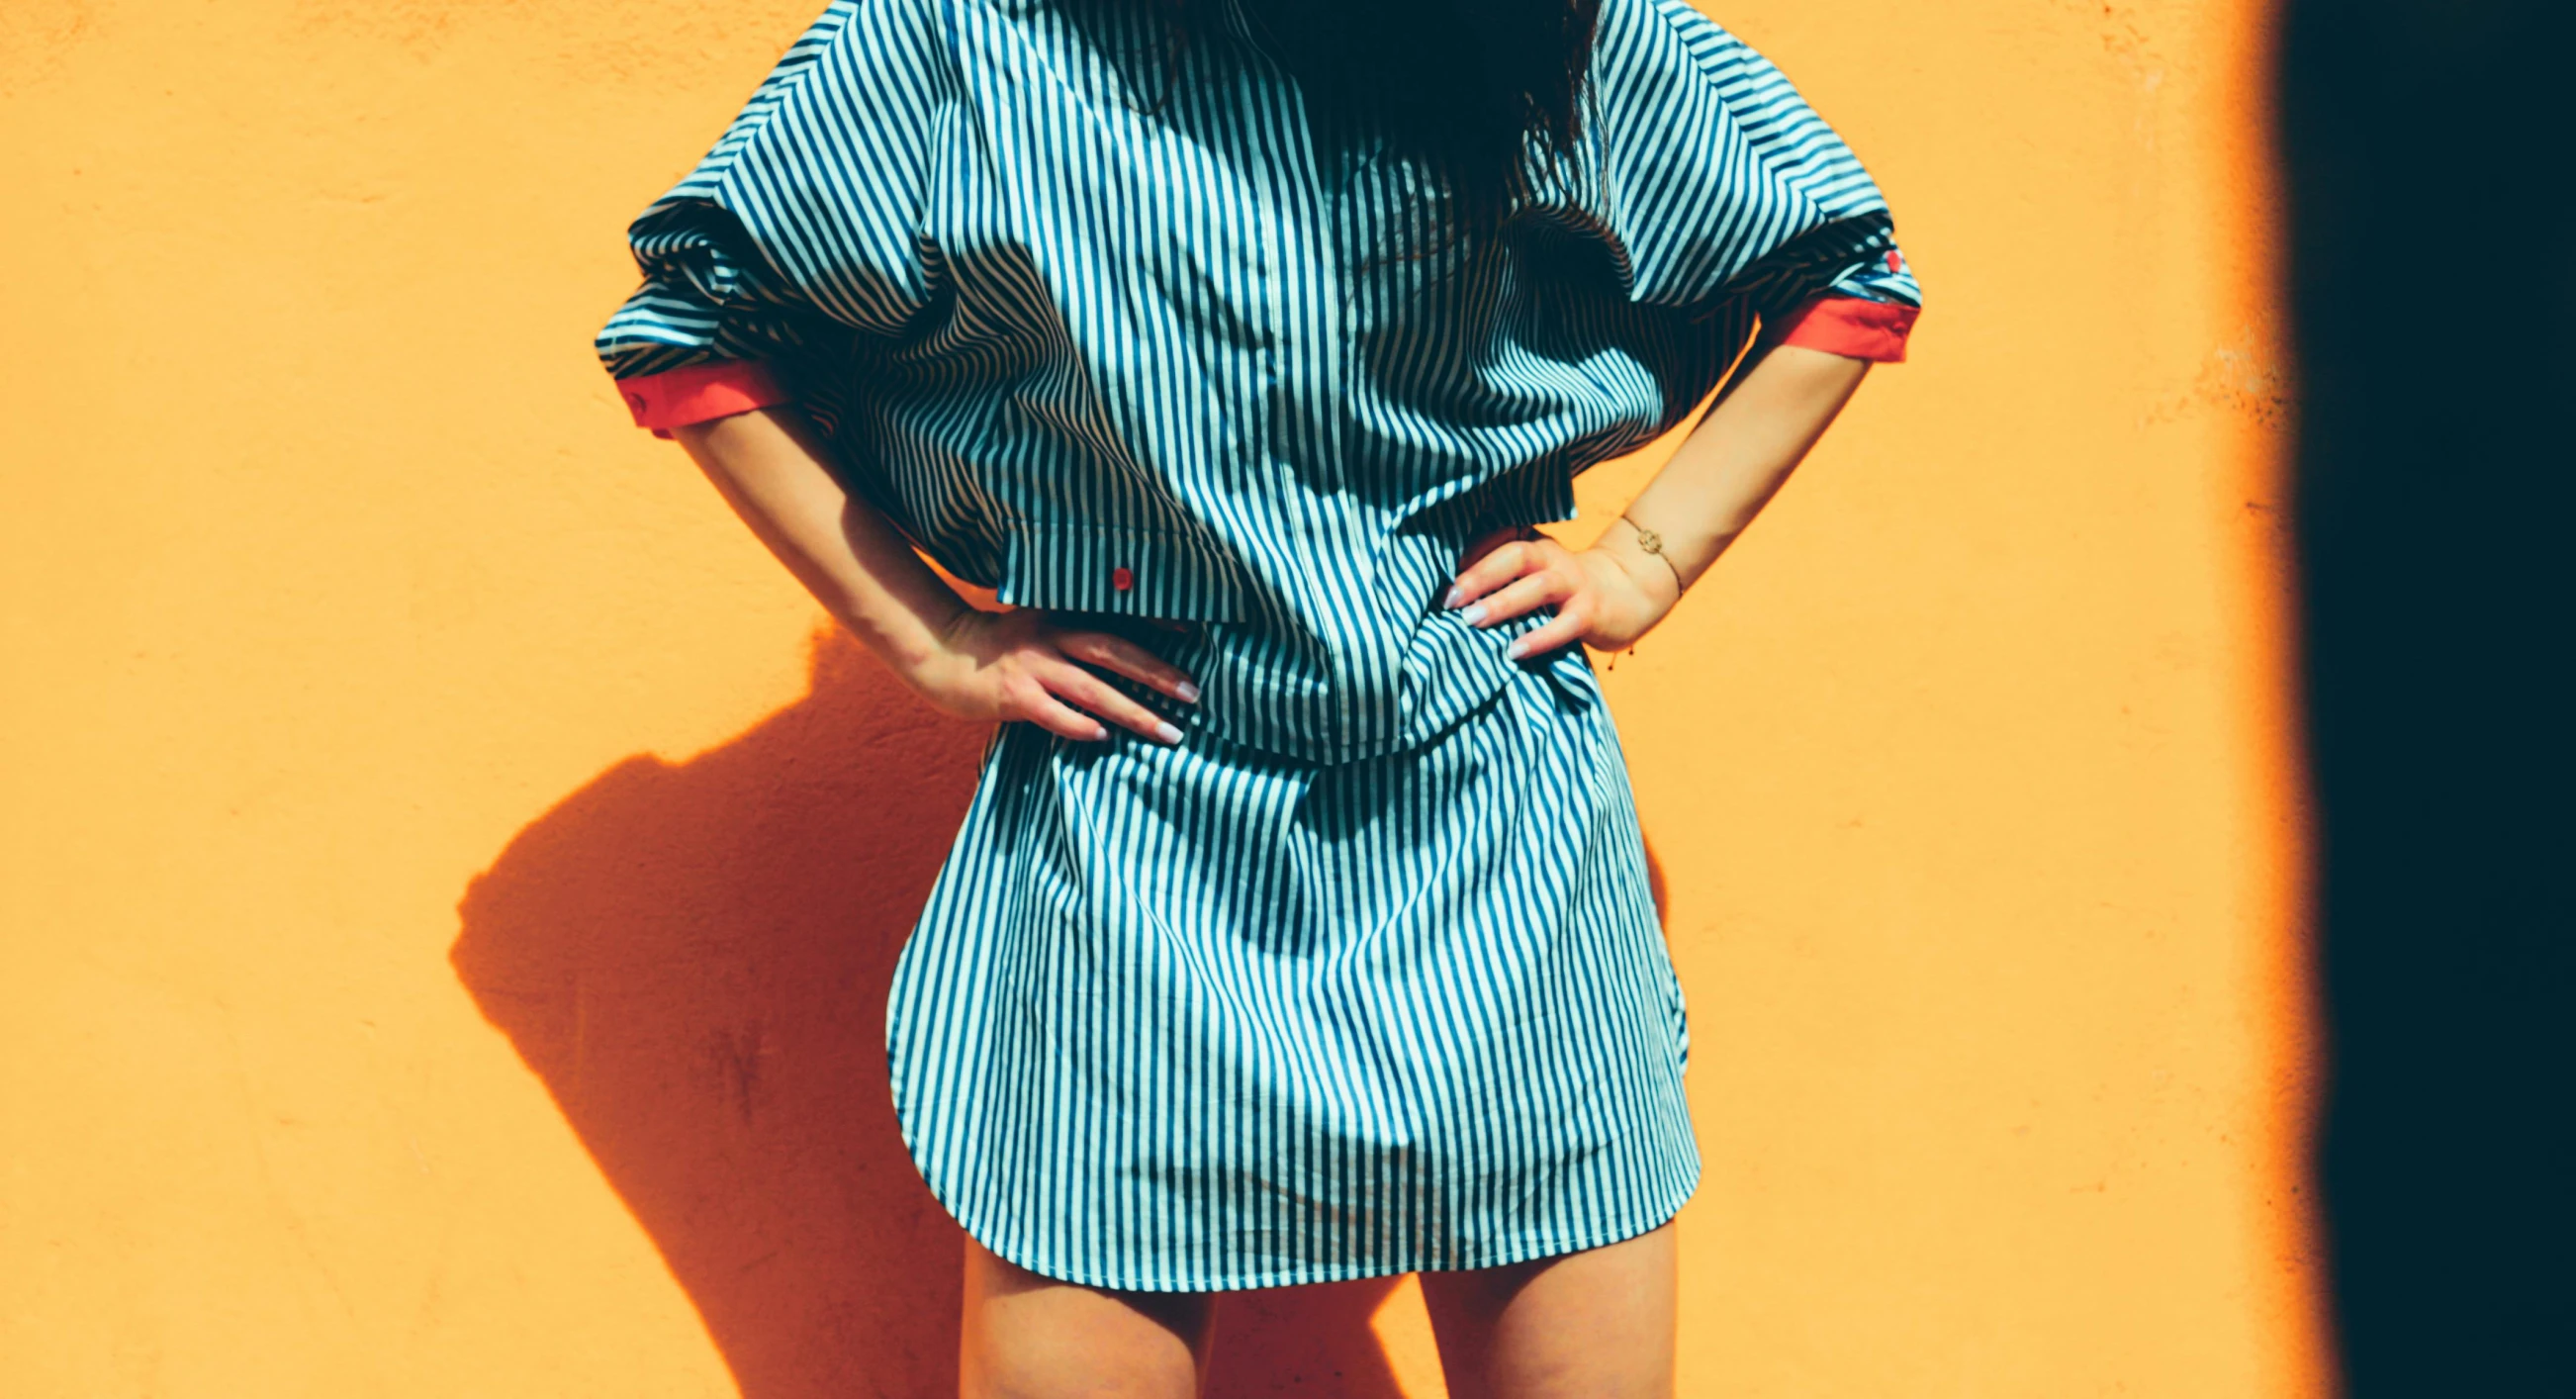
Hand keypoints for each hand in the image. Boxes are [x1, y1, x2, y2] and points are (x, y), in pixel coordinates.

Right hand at [906, 606, 1201, 743]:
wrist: (943, 654)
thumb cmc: (1001, 649)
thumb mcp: (1041, 628)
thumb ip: (1078, 637)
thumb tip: (1129, 658)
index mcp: (1062, 616)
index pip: (1118, 615)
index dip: (1158, 620)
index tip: (1195, 633)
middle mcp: (1051, 635)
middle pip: (1115, 651)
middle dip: (1158, 673)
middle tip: (1194, 694)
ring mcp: (1032, 665)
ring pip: (1093, 688)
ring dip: (1134, 711)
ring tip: (1169, 731)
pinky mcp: (1013, 695)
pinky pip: (1053, 713)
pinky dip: (1080, 725)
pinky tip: (1105, 739)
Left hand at [1442, 524, 1683, 657]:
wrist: (1625, 596)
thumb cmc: (1561, 591)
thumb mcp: (1532, 573)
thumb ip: (1499, 578)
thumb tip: (1447, 597)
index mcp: (1533, 544)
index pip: (1498, 537)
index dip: (1469, 552)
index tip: (1438, 575)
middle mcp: (1552, 558)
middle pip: (1514, 555)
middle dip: (1479, 576)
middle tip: (1450, 599)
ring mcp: (1574, 584)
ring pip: (1537, 586)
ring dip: (1502, 602)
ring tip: (1472, 620)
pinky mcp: (1591, 613)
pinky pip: (1564, 625)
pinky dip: (1538, 638)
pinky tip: (1513, 652)